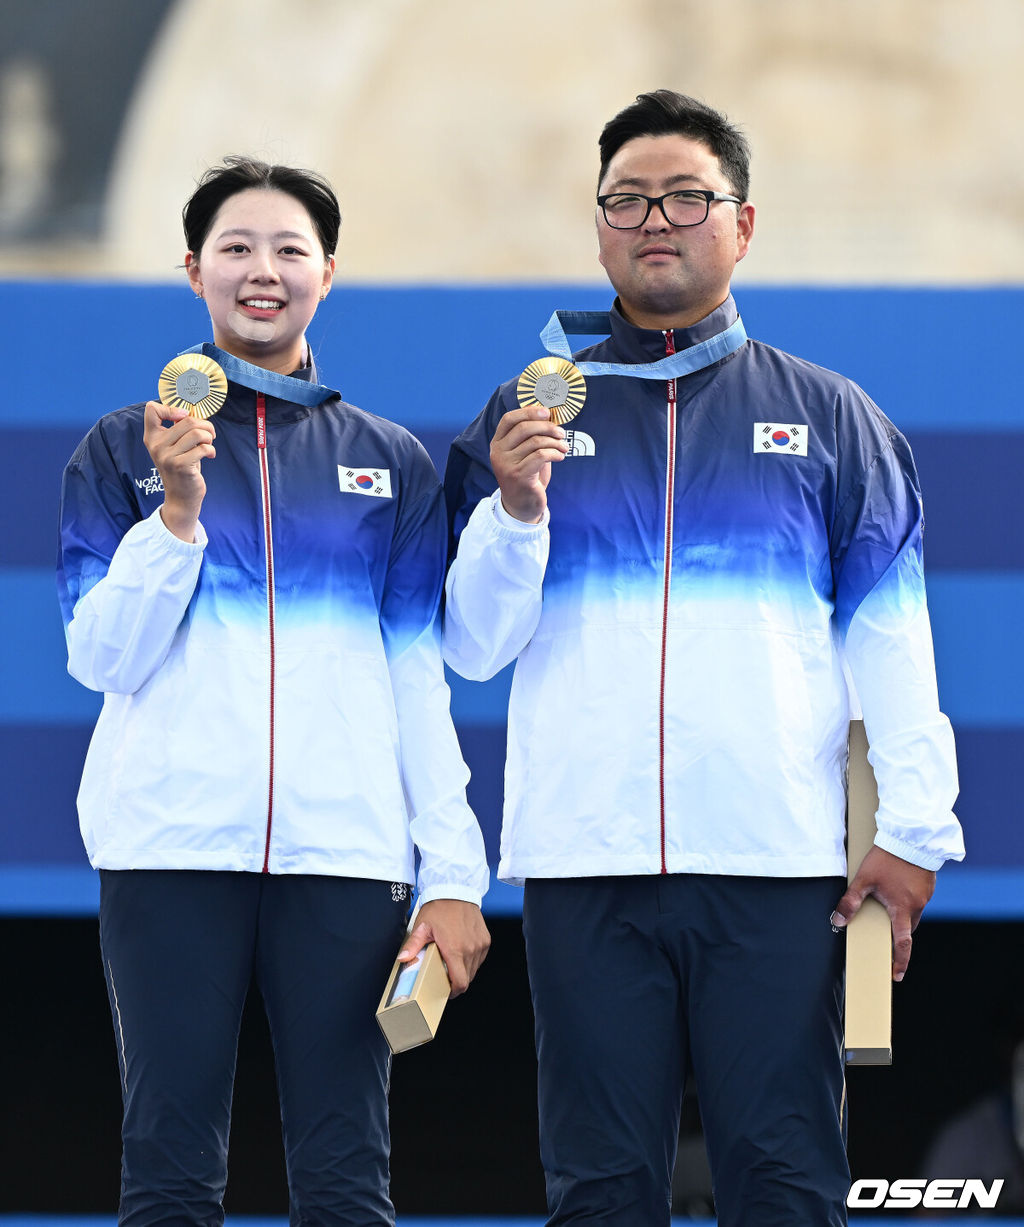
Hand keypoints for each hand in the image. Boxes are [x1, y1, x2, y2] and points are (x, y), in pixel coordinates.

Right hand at [143, 399, 216, 541]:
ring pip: (196, 433)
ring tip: (209, 444)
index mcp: (152, 437)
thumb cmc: (182, 467)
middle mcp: (156, 445)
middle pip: (187, 420)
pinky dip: (211, 450)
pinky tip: (210, 455)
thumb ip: (178, 429)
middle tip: (210, 435)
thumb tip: (192, 412)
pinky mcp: (180, 466)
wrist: (181, 497)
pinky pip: (203, 448)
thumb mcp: (174, 446)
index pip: (151, 410)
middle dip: (205, 425)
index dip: (171, 408)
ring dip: (209, 437)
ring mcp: (167, 456)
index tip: (184, 417)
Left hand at [397, 899, 490, 997]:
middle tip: (446, 976)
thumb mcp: (422, 927)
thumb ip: (412, 945)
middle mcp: (470, 949)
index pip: (461, 982)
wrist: (456, 889)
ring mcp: (480, 944)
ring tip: (452, 962)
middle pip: (468, 978)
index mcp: (455, 950)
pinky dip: (471, 959)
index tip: (448, 991)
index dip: (454, 991)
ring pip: (474, 968)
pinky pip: (479, 957)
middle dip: (457, 981)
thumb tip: (403, 959)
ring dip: (464, 970)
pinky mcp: (485, 939)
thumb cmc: (440, 907)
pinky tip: (461, 952)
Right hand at [490, 405, 568, 522]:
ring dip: (555, 442)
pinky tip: (560, 456)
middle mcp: (498, 452)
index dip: (528, 412)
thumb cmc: (527, 477)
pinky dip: (555, 453)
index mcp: (498, 443)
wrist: (522, 506)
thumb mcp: (525, 454)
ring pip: (536, 442)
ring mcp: (507, 464)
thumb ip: (531, 437)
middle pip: (524, 428)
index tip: (546, 412)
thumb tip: (548, 418)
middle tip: (561, 433)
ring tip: (564, 447)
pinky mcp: (519, 475)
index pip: (509, 419)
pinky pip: (541, 455)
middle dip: (547, 427)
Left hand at [831, 845, 935, 981]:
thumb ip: (850, 901)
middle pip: (907, 928)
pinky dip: (907, 901)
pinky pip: (917, 900)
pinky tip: (897, 888)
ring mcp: (925, 895)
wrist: (910, 837)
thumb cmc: (886, 858)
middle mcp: (917, 905)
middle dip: (897, 934)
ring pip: (912, 913)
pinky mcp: (928, 885)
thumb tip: (837, 921)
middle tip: (883, 934)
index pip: (902, 942)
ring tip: (887, 903)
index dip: (899, 961)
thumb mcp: (864, 879)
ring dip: (901, 915)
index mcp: (902, 908)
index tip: (896, 974)